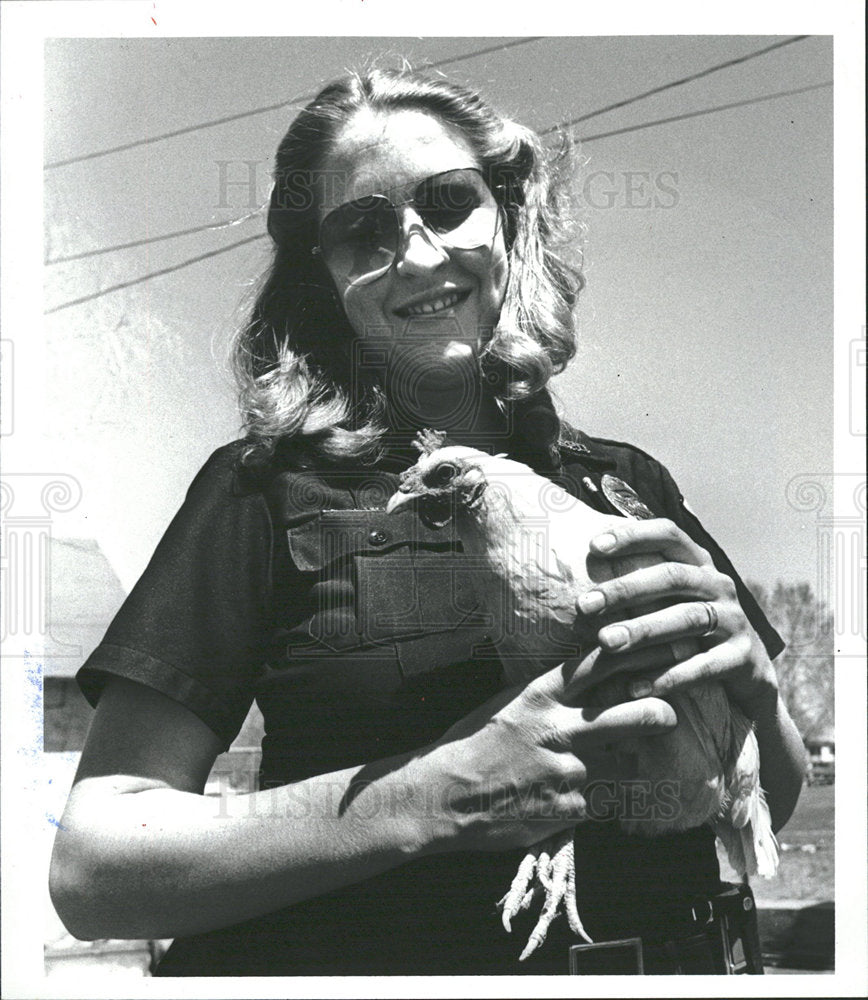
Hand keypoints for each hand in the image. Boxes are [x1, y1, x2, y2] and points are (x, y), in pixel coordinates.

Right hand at [419, 660, 676, 853]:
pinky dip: (601, 801)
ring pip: (630, 763)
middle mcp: (560, 728)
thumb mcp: (505, 703)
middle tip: (666, 716)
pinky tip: (587, 798)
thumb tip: (580, 680)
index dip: (638, 655)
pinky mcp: (570, 810)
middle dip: (661, 714)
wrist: (443, 795)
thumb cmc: (471, 744)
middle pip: (638, 714)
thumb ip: (545, 693)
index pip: (602, 664)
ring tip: (621, 763)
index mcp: (541, 695)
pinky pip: (605, 803)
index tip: (660, 653)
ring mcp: (568, 771)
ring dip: (629, 764)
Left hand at [570, 518, 778, 716]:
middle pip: (672, 577)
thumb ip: (638, 580)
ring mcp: (735, 620)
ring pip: (687, 619)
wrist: (745, 672)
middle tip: (584, 605)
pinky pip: (703, 667)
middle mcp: (719, 585)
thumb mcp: (670, 599)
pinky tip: (633, 687)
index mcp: (699, 564)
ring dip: (642, 630)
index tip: (593, 545)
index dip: (633, 535)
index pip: (669, 535)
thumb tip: (582, 557)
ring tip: (604, 643)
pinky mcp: (742, 658)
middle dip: (626, 589)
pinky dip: (667, 676)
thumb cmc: (688, 628)